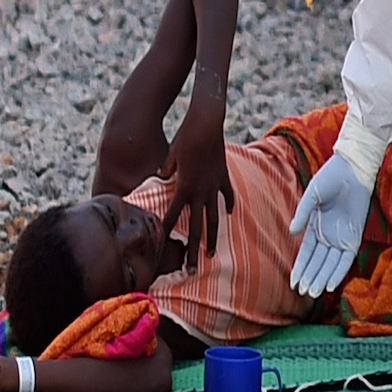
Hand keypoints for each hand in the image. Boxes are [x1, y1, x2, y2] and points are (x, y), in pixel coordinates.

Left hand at [160, 105, 233, 264]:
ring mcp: (215, 183)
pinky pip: (227, 194)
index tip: (165, 251)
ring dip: (213, 236)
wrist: (207, 122)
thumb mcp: (170, 155)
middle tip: (192, 269)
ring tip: (213, 253)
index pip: (174, 215)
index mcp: (184, 186)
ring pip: (214, 216)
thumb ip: (166, 170)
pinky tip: (229, 214)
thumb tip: (162, 179)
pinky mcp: (224, 175)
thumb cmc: (185, 137)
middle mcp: (200, 189)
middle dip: (194, 249)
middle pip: (197, 226)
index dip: (168, 232)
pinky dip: (228, 204)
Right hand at [287, 155, 370, 297]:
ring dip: (322, 278)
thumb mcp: (312, 195)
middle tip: (302, 293)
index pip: (306, 253)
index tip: (293, 284)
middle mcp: (328, 234)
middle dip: (310, 277)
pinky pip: (346, 258)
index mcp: (315, 226)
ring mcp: (342, 235)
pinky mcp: (355, 235)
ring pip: (330, 263)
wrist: (354, 168)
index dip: (300, 268)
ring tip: (313, 293)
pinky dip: (338, 271)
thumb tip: (291, 232)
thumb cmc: (331, 177)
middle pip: (318, 262)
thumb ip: (303, 213)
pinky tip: (330, 284)